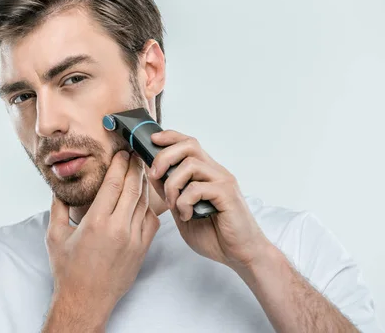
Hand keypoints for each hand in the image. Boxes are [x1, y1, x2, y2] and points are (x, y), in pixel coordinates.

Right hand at [45, 151, 159, 323]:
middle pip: (133, 188)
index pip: (114, 184)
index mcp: (96, 222)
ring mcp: (133, 240)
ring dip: (143, 184)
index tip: (122, 153)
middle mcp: (118, 228)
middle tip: (136, 154)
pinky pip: (151, 221)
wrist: (86, 301)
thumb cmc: (68, 270)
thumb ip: (57, 209)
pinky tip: (144, 200)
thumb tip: (58, 190)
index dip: (120, 165)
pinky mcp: (142, 250)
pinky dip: (149, 207)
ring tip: (141, 171)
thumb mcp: (55, 236)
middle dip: (135, 168)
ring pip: (144, 203)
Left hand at [148, 130, 270, 271]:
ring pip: (190, 165)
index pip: (188, 143)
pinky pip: (197, 188)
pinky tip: (187, 215)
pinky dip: (184, 202)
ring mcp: (223, 181)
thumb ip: (170, 192)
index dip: (170, 137)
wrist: (240, 254)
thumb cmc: (214, 234)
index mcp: (206, 173)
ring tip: (174, 205)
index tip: (152, 139)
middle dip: (165, 157)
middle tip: (155, 175)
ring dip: (173, 184)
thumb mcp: (182, 210)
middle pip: (188, 145)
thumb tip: (152, 171)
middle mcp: (215, 172)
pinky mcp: (227, 194)